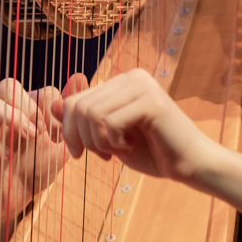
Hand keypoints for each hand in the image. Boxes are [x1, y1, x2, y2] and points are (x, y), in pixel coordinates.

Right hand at [0, 78, 66, 230]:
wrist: (16, 200)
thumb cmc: (38, 167)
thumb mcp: (60, 142)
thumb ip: (67, 113)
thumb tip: (78, 75)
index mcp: (23, 109)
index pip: (36, 90)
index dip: (51, 108)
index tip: (58, 133)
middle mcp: (2, 114)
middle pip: (7, 86)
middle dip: (29, 105)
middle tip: (41, 130)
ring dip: (12, 116)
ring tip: (30, 137)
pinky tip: (9, 157)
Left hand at [51, 69, 217, 184]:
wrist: (190, 165)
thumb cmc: (153, 152)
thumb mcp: (109, 137)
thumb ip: (84, 120)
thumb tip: (51, 105)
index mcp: (122, 81)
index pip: (75, 100)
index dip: (70, 131)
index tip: (83, 154)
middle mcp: (132, 77)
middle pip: (78, 106)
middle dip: (82, 139)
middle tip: (103, 157)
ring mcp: (143, 86)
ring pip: (91, 114)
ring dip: (98, 142)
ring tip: (116, 152)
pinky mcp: (151, 102)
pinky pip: (110, 121)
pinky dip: (112, 143)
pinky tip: (128, 149)